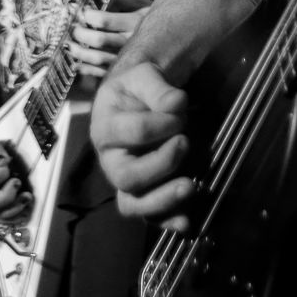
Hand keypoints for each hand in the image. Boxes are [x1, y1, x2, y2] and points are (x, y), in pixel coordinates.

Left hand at [70, 0, 151, 78]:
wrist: (172, 39)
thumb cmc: (151, 17)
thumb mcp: (142, 2)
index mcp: (136, 21)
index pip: (105, 21)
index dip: (88, 16)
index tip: (81, 12)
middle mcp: (132, 41)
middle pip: (99, 40)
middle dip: (81, 34)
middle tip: (73, 29)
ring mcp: (128, 58)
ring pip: (98, 58)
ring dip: (80, 53)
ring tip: (70, 45)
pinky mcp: (125, 70)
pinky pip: (101, 72)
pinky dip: (86, 69)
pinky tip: (77, 63)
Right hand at [90, 61, 194, 230]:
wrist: (136, 98)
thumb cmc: (138, 87)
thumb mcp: (144, 75)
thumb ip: (157, 87)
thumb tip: (175, 104)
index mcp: (105, 128)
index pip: (132, 132)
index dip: (161, 123)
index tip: (181, 108)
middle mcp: (110, 160)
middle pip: (127, 177)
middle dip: (161, 163)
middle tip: (185, 141)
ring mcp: (125, 180)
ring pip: (132, 204)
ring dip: (163, 199)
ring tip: (190, 187)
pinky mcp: (142, 193)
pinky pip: (148, 215)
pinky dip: (166, 220)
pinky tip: (186, 222)